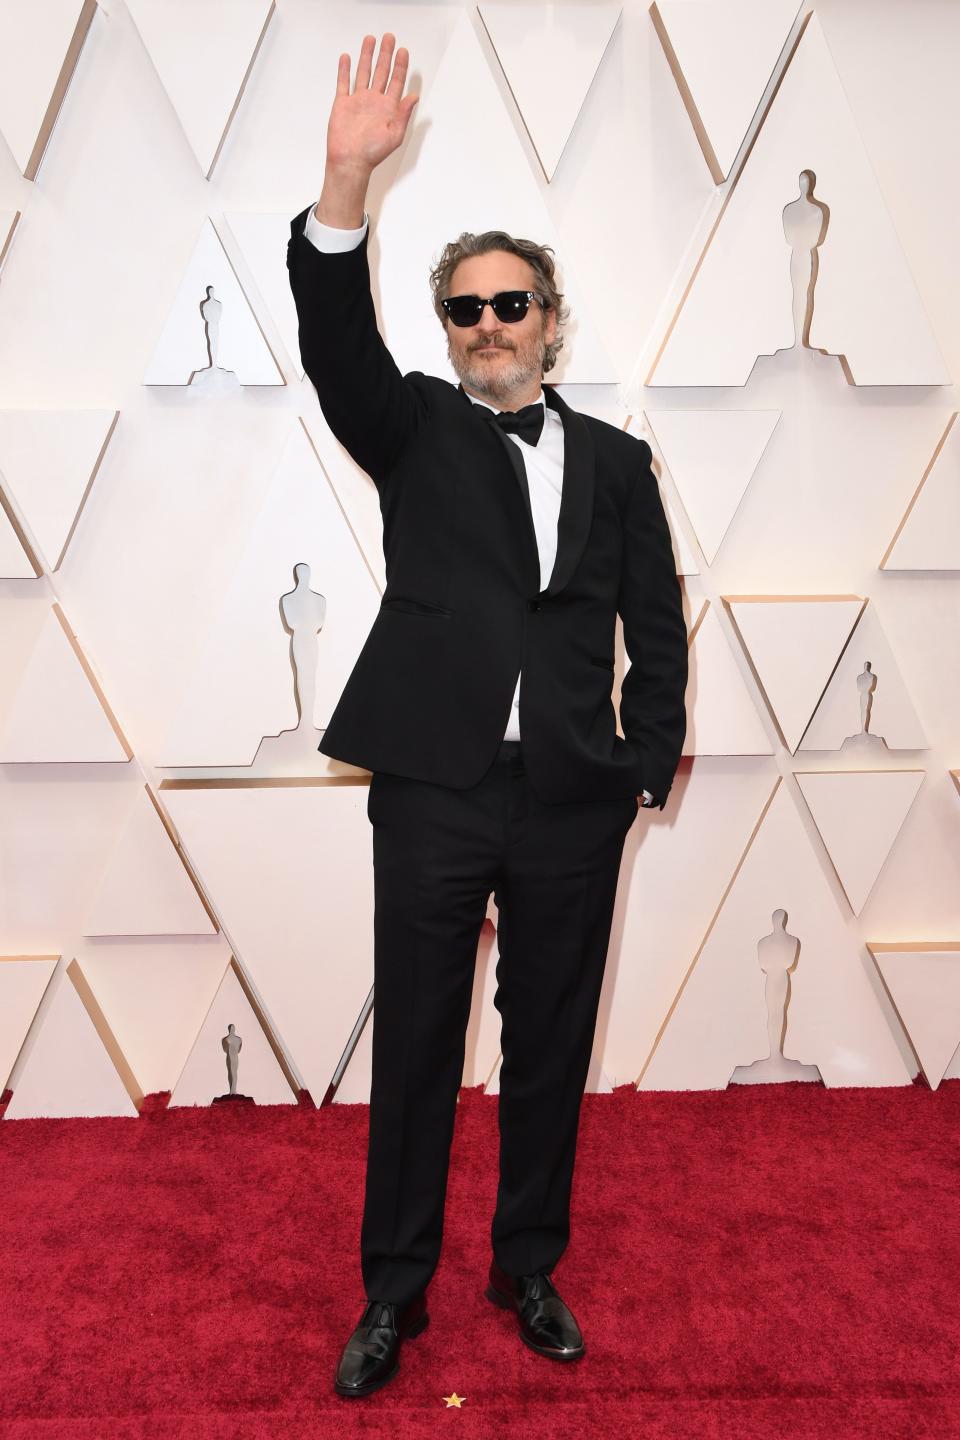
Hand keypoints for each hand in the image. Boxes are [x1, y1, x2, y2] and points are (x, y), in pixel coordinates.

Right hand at [327, 33, 418, 175]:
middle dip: (385, 54)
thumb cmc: (373, 153)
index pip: (396, 81)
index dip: (400, 66)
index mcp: (388, 108)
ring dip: (367, 56)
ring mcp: (358, 101)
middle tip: (389, 38)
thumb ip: (404, 114)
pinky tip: (347, 58)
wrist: (350, 160)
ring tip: (370, 40)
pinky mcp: (343, 104)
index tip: (403, 51)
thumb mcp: (395, 134)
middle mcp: (374, 101)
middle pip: (381, 72)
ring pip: (363, 73)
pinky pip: (344, 83)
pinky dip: (344, 70)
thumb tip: (415, 97)